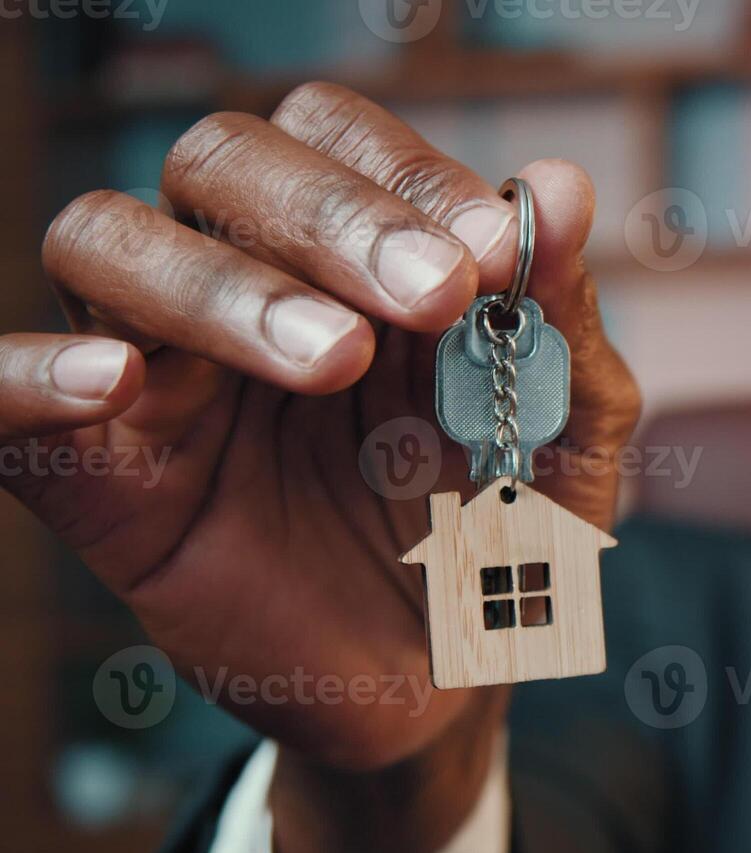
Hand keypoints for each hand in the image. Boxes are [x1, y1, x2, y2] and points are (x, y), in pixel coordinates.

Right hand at [16, 82, 640, 852]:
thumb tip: (562, 187)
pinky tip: (113, 381)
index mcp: (354, 259)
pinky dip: (28, 374)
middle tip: (435, 296)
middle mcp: (245, 288)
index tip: (493, 247)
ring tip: (332, 361)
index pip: (333, 136)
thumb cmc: (503, 535)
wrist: (450, 685)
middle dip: (332, 216)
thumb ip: (561, 322)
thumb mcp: (561, 437)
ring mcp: (164, 379)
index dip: (403, 170)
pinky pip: (3, 406)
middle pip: (218, 161)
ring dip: (219, 283)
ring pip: (107, 244)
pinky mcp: (104, 483)